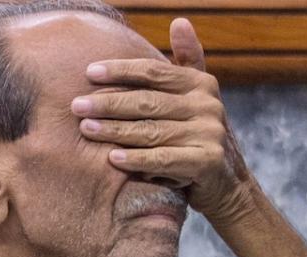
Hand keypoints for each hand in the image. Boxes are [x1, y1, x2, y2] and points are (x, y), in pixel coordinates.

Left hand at [73, 18, 254, 223]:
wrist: (228, 185)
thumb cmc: (198, 137)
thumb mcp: (196, 97)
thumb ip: (187, 61)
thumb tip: (180, 21)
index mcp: (201, 85)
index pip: (154, 72)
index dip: (121, 70)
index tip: (89, 73)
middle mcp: (208, 106)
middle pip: (148, 101)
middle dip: (110, 103)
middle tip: (77, 106)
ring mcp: (210, 134)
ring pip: (152, 130)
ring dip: (115, 131)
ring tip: (87, 129)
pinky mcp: (208, 162)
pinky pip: (164, 159)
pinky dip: (137, 159)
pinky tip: (113, 158)